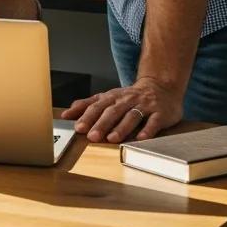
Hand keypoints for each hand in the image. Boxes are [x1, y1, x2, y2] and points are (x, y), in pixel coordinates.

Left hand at [61, 76, 182, 142]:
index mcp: (112, 97)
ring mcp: (144, 106)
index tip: (77, 128)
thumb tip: (66, 115)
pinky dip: (147, 130)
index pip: (96, 106)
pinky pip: (153, 122)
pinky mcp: (160, 113)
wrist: (160, 87)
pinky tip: (141, 138)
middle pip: (112, 112)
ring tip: (112, 139)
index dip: (87, 117)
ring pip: (131, 116)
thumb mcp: (107, 97)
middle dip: (101, 124)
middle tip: (91, 137)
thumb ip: (87, 105)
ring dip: (121, 128)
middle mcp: (126, 100)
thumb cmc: (129, 97)